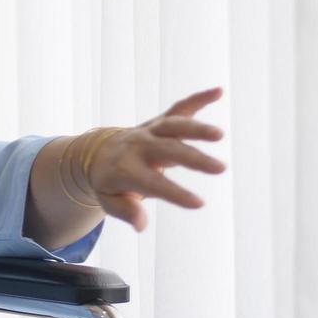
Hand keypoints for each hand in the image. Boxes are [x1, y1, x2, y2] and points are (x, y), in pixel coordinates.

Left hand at [82, 86, 226, 232]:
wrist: (97, 152)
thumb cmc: (108, 182)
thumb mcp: (109, 201)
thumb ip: (125, 211)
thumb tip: (141, 225)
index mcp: (125, 169)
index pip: (153, 182)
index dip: (175, 193)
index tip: (199, 203)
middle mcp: (138, 146)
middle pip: (168, 150)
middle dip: (194, 159)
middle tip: (221, 168)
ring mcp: (149, 130)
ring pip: (174, 125)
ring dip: (197, 128)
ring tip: (220, 134)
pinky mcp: (159, 120)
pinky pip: (179, 107)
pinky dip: (198, 98)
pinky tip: (219, 91)